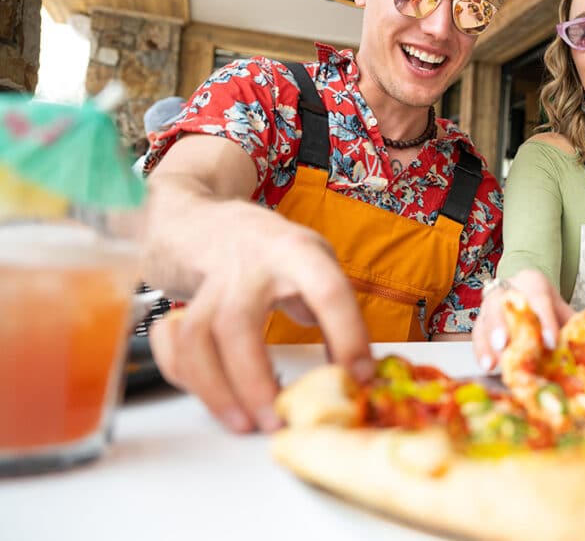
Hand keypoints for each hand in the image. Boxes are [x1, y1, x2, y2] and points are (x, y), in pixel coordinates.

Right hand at [148, 202, 373, 433]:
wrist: (201, 216)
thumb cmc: (269, 249)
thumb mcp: (314, 263)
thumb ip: (333, 310)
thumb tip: (355, 374)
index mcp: (297, 252)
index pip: (327, 291)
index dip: (347, 336)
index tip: (359, 378)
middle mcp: (250, 263)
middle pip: (239, 324)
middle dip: (255, 381)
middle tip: (275, 422)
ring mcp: (208, 280)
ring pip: (196, 336)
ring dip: (216, 389)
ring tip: (244, 423)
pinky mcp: (180, 298)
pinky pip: (172, 343)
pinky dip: (185, 376)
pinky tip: (214, 398)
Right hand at [471, 269, 575, 371]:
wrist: (527, 292)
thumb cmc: (546, 306)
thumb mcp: (561, 309)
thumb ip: (571, 325)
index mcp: (532, 281)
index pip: (538, 298)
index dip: (544, 320)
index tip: (551, 342)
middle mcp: (506, 289)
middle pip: (501, 304)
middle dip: (502, 325)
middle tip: (505, 345)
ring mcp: (490, 304)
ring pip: (485, 319)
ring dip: (487, 343)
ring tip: (492, 364)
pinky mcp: (481, 321)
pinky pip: (477, 335)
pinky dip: (481, 351)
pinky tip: (486, 366)